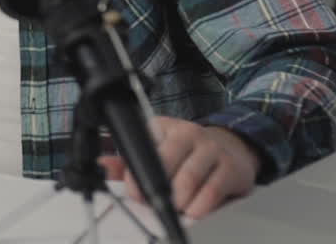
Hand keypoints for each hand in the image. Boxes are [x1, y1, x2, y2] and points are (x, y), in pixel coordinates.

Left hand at [98, 116, 259, 218]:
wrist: (231, 147)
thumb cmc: (187, 152)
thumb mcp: (158, 150)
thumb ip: (129, 161)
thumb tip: (104, 167)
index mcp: (163, 127)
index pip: (143, 150)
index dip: (135, 177)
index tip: (135, 194)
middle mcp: (187, 133)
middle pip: (165, 163)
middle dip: (157, 190)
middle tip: (155, 205)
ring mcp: (211, 148)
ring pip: (188, 179)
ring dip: (178, 201)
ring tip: (176, 207)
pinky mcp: (230, 167)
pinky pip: (212, 190)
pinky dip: (199, 206)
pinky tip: (194, 209)